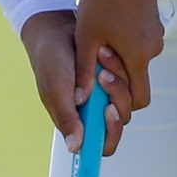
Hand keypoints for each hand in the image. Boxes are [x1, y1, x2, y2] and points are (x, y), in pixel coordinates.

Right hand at [19, 8, 134, 157]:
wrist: (55, 29)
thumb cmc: (50, 60)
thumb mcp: (56, 89)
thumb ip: (66, 117)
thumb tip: (75, 146)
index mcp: (75, 122)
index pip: (99, 145)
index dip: (110, 133)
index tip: (108, 111)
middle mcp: (90, 114)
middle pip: (117, 122)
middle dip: (117, 99)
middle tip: (106, 78)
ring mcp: (100, 98)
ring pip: (124, 101)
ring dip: (117, 82)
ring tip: (102, 61)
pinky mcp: (109, 83)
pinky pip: (126, 84)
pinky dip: (120, 71)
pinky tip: (106, 56)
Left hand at [73, 0, 163, 126]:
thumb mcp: (87, 36)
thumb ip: (84, 71)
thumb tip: (80, 99)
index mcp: (139, 56)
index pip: (139, 99)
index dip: (122, 103)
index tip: (102, 91)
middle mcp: (153, 49)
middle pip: (138, 80)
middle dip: (117, 79)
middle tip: (95, 64)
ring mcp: (156, 34)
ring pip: (137, 61)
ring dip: (119, 60)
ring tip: (98, 43)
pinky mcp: (153, 22)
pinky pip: (140, 44)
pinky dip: (124, 46)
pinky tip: (107, 31)